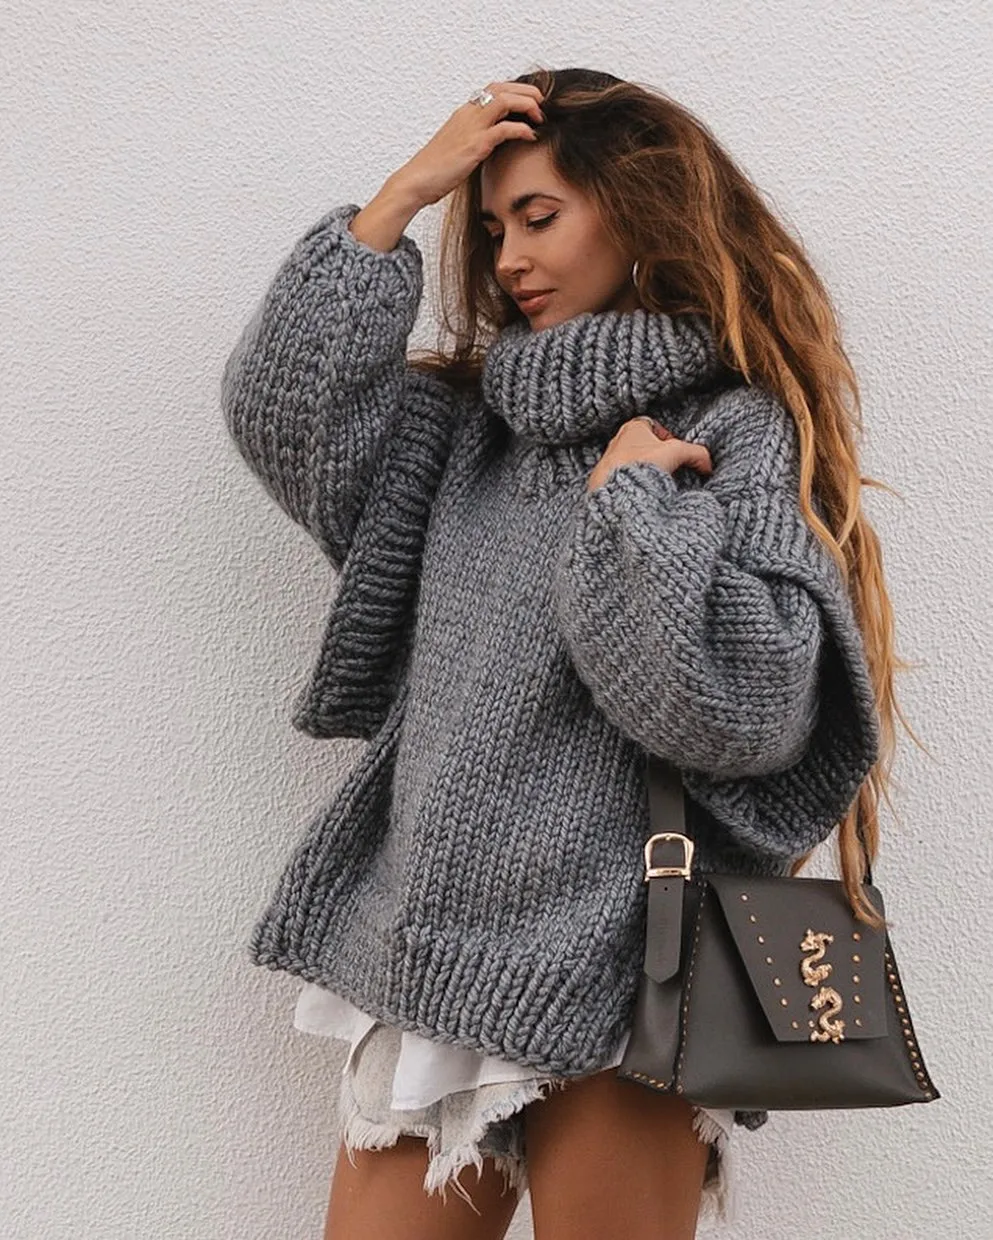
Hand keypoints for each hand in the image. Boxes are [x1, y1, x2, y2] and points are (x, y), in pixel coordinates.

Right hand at [393, 81, 544, 207]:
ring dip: (527, 104)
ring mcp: (471, 128)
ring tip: (539, 116)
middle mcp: (467, 114)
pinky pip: (504, 129)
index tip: (530, 101)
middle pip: (502, 87)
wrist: (416, 182)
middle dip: (526, 91)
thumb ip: (474, 141)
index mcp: (464, 114)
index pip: (493, 89)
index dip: (515, 90)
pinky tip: (531, 136)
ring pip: (505, 100)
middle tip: (543, 102)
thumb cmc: (435, 171)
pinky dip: (522, 129)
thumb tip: (491, 147)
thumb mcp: (457, 149)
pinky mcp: (475, 145)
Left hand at [587, 417, 712, 491]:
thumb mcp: (676, 453)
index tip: (676, 452)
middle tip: (670, 470)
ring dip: (646, 472)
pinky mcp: (603, 482)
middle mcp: (617, 442)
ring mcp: (608, 462)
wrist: (617, 492)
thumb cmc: (642, 466)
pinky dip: (634, 484)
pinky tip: (642, 493)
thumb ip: (696, 454)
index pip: (653, 426)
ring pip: (633, 464)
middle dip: (657, 458)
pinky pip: (622, 480)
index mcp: (632, 428)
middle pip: (643, 446)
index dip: (668, 438)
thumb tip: (707, 465)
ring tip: (657, 484)